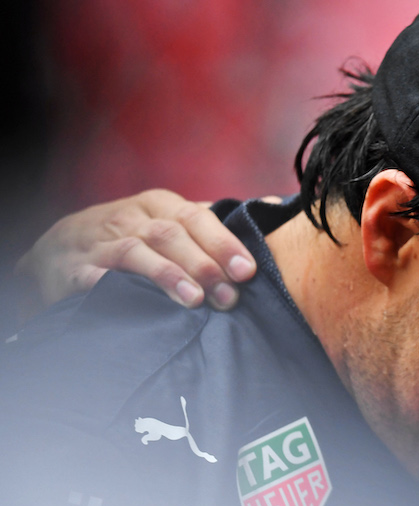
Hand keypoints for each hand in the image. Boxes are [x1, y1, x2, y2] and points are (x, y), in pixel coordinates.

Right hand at [14, 189, 256, 313]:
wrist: (59, 250)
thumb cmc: (132, 236)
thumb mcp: (170, 220)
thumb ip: (216, 220)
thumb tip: (273, 204)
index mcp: (160, 205)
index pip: (197, 218)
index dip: (224, 244)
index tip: (248, 272)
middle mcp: (131, 218)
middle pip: (171, 235)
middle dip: (204, 265)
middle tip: (229, 297)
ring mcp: (101, 241)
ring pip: (137, 252)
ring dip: (169, 276)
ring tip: (194, 300)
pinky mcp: (75, 268)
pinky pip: (96, 275)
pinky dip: (116, 287)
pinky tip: (138, 301)